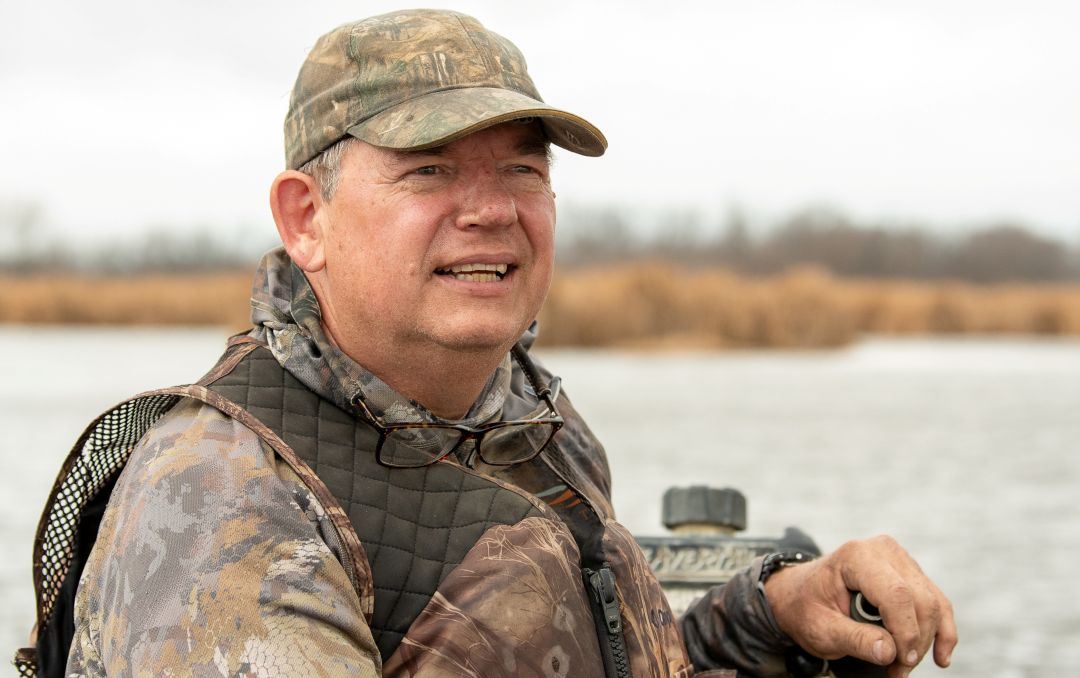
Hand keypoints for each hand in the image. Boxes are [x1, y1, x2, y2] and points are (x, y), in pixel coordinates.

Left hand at [763, 535, 956, 676]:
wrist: (800, 594)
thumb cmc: (807, 608)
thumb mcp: (821, 629)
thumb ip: (854, 639)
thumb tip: (890, 652)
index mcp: (856, 556)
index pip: (896, 594)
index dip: (906, 632)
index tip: (898, 662)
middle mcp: (883, 550)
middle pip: (920, 600)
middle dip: (915, 643)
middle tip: (896, 672)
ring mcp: (900, 559)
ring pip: (932, 604)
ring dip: (926, 641)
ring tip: (902, 667)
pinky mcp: (912, 574)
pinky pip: (937, 603)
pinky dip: (942, 631)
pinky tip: (941, 657)